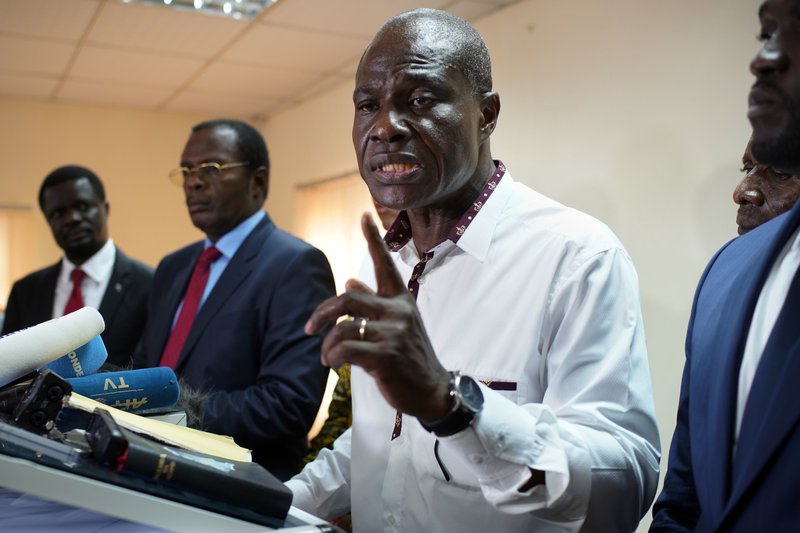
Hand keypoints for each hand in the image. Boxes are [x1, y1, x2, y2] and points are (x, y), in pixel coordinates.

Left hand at [305, 213, 451, 420]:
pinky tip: (333, 365)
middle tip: (309, 328)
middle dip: (322, 313)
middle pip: (348, 298)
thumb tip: (350, 279)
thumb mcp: (395, 325)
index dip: (373, 239)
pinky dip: (333, 357)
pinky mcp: (388, 356)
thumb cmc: (409, 356)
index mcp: (400, 300)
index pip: (385, 264)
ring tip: (326, 357)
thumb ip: (373, 301)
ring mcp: (395, 333)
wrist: (431, 390)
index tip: (363, 216)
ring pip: (345, 328)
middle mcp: (399, 311)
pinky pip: (347, 350)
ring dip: (327, 344)